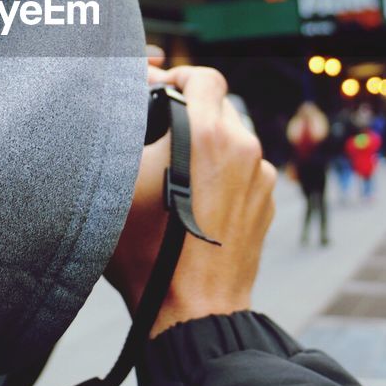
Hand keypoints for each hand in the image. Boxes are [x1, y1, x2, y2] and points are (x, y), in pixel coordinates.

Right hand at [104, 58, 276, 337]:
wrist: (192, 310)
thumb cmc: (147, 253)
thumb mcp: (118, 183)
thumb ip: (126, 132)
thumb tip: (135, 100)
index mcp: (208, 134)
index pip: (204, 76)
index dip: (179, 76)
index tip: (160, 90)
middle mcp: (244, 147)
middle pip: (218, 106)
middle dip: (190, 114)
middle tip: (159, 136)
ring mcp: (261, 176)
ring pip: (233, 139)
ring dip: (207, 146)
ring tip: (175, 173)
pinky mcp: (267, 201)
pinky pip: (245, 170)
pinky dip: (224, 174)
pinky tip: (196, 199)